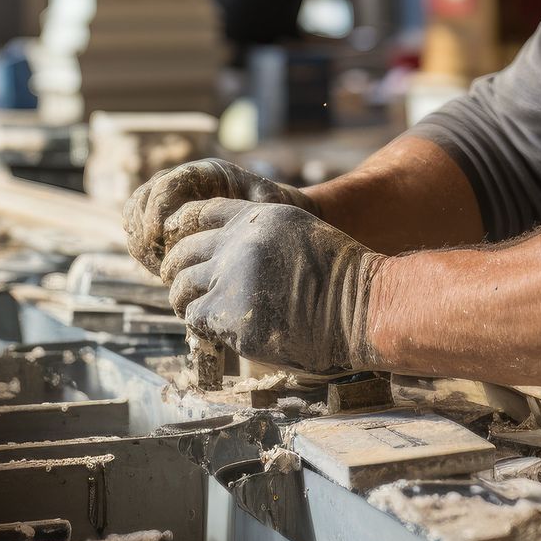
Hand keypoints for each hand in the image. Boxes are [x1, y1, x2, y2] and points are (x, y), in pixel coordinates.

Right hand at [123, 159, 314, 276]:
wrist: (261, 207)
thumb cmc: (266, 205)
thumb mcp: (267, 203)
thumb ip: (259, 205)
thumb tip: (246, 218)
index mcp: (204, 172)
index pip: (167, 184)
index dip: (156, 210)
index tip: (154, 236)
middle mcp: (181, 179)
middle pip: (145, 197)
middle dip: (143, 228)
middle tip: (151, 256)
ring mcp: (169, 194)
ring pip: (136, 210)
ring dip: (139, 236)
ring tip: (153, 263)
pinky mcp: (161, 212)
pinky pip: (137, 224)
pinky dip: (140, 242)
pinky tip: (154, 263)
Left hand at [157, 199, 385, 374]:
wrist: (362, 309)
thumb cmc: (339, 277)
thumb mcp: (299, 232)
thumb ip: (260, 232)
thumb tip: (224, 246)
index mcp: (257, 218)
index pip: (199, 214)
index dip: (186, 232)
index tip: (185, 250)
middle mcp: (240, 244)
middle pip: (183, 251)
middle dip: (178, 268)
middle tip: (183, 283)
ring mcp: (233, 281)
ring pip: (182, 286)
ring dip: (184, 298)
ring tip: (193, 307)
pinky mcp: (232, 318)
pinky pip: (196, 317)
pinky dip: (199, 323)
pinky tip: (212, 326)